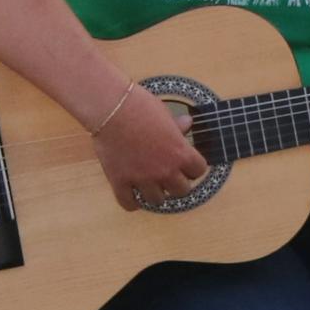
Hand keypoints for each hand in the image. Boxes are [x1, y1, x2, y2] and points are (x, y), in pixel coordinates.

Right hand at [91, 84, 210, 209]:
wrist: (111, 108)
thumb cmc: (139, 106)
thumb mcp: (165, 113)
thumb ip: (177, 126)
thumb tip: (188, 123)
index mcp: (180, 153)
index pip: (199, 171)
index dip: (193, 167)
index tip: (187, 164)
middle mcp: (165, 170)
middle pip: (182, 191)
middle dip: (177, 184)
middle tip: (170, 176)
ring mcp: (142, 178)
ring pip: (157, 200)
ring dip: (156, 194)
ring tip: (151, 186)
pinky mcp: (120, 182)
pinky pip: (129, 203)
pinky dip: (131, 202)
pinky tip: (132, 196)